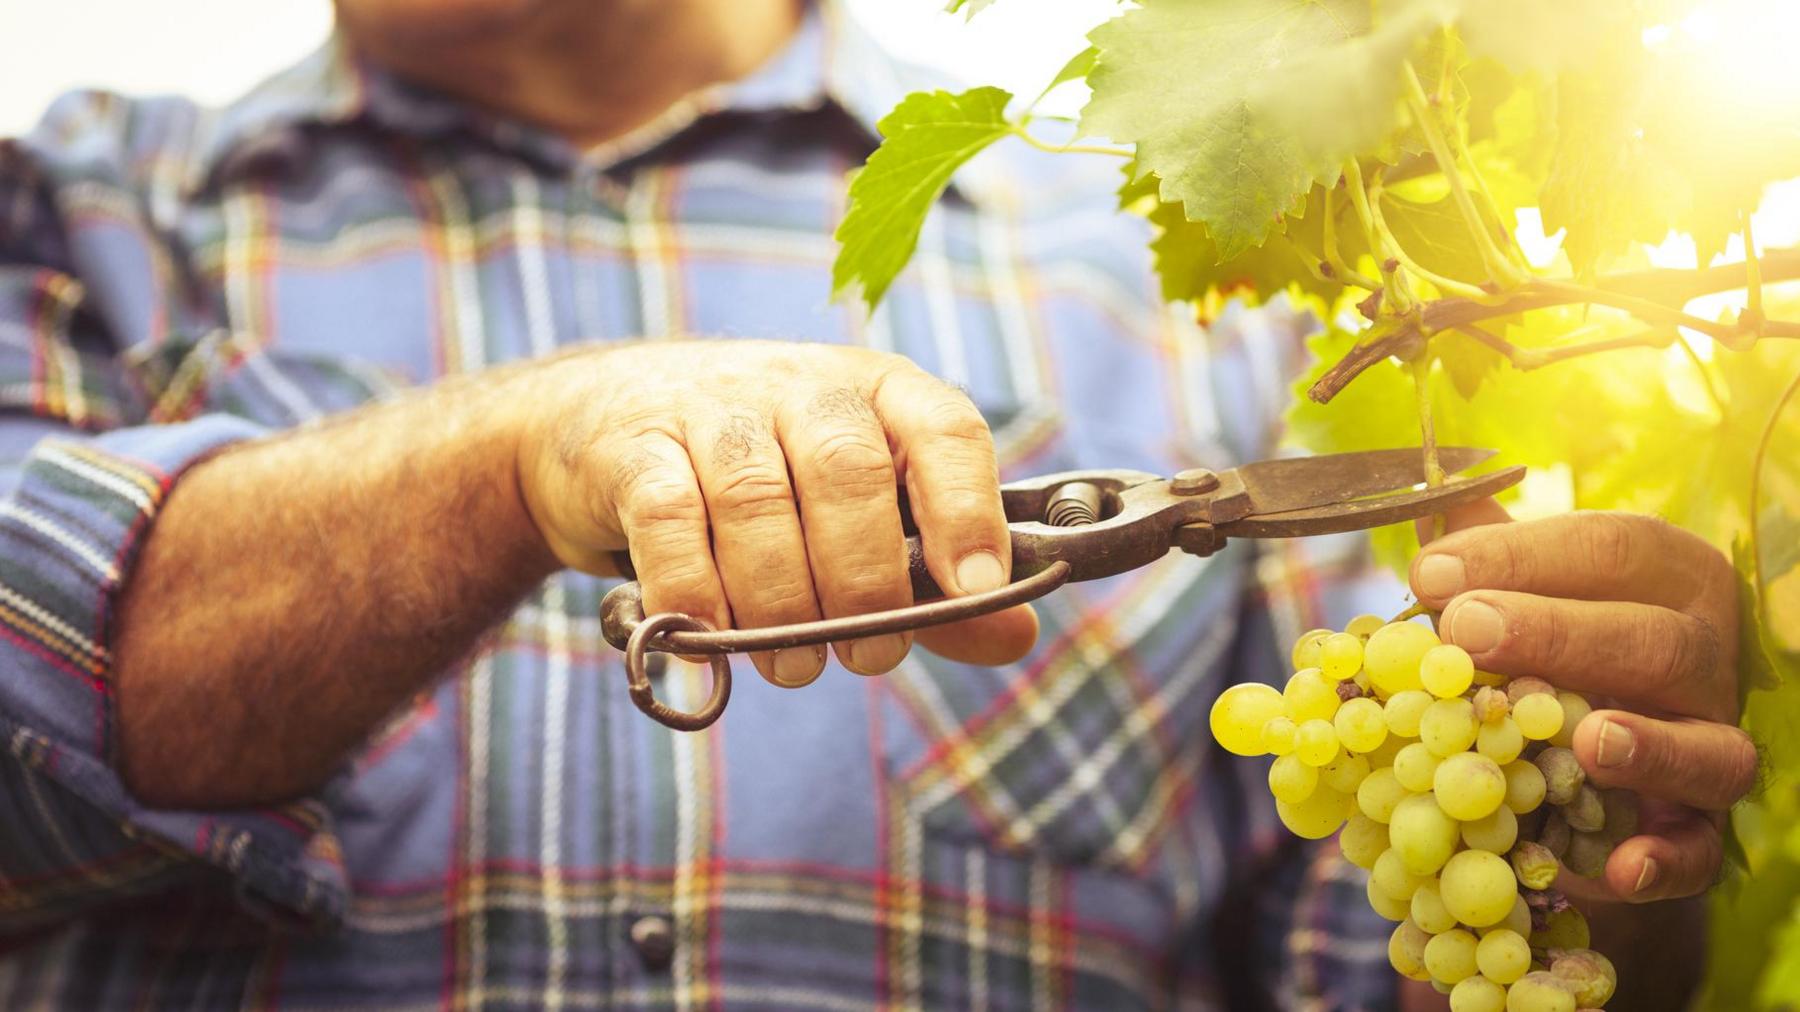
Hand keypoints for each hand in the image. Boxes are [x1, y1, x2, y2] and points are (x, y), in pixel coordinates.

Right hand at [514, 340, 1037, 687]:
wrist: (593, 427)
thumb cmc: (757, 484)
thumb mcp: (854, 518)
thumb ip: (931, 579)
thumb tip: (1014, 634)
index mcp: (875, 391)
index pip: (944, 429)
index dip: (968, 509)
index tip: (977, 589)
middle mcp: (798, 383)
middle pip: (851, 472)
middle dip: (865, 582)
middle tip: (866, 661)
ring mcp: (710, 406)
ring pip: (759, 501)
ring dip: (780, 605)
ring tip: (792, 668)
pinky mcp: (632, 446)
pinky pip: (670, 519)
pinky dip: (694, 592)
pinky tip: (706, 640)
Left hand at [1410, 502, 1754, 901]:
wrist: (1582, 755)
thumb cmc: (1543, 643)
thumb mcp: (1516, 585)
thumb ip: (1480, 548)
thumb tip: (1421, 502)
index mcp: (1665, 579)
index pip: (1610, 549)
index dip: (1518, 557)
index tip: (1430, 573)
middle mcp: (1703, 658)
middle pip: (1655, 641)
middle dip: (1560, 633)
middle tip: (1469, 631)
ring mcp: (1709, 745)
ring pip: (1709, 746)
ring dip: (1649, 747)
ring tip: (1586, 736)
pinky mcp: (1697, 832)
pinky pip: (1699, 852)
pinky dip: (1665, 861)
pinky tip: (1620, 865)